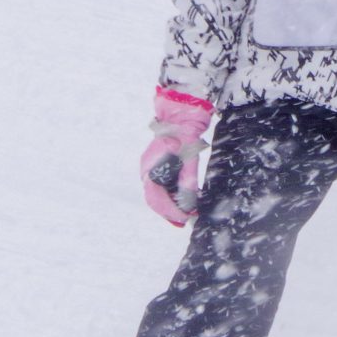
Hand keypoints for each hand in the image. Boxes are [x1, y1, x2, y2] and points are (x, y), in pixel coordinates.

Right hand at [141, 88, 213, 225]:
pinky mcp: (156, 165)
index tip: (185, 219)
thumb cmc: (185, 134)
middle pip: (154, 199)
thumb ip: (187, 180)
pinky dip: (170, 195)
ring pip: (156, 194)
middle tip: (185, 221)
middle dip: (169, 212)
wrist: (180, 115)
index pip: (156, 198)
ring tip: (185, 214)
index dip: (171, 212)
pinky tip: (182, 199)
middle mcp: (147, 170)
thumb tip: (189, 203)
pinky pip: (160, 185)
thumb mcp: (190, 158)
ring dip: (169, 205)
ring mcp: (150, 167)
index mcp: (151, 168)